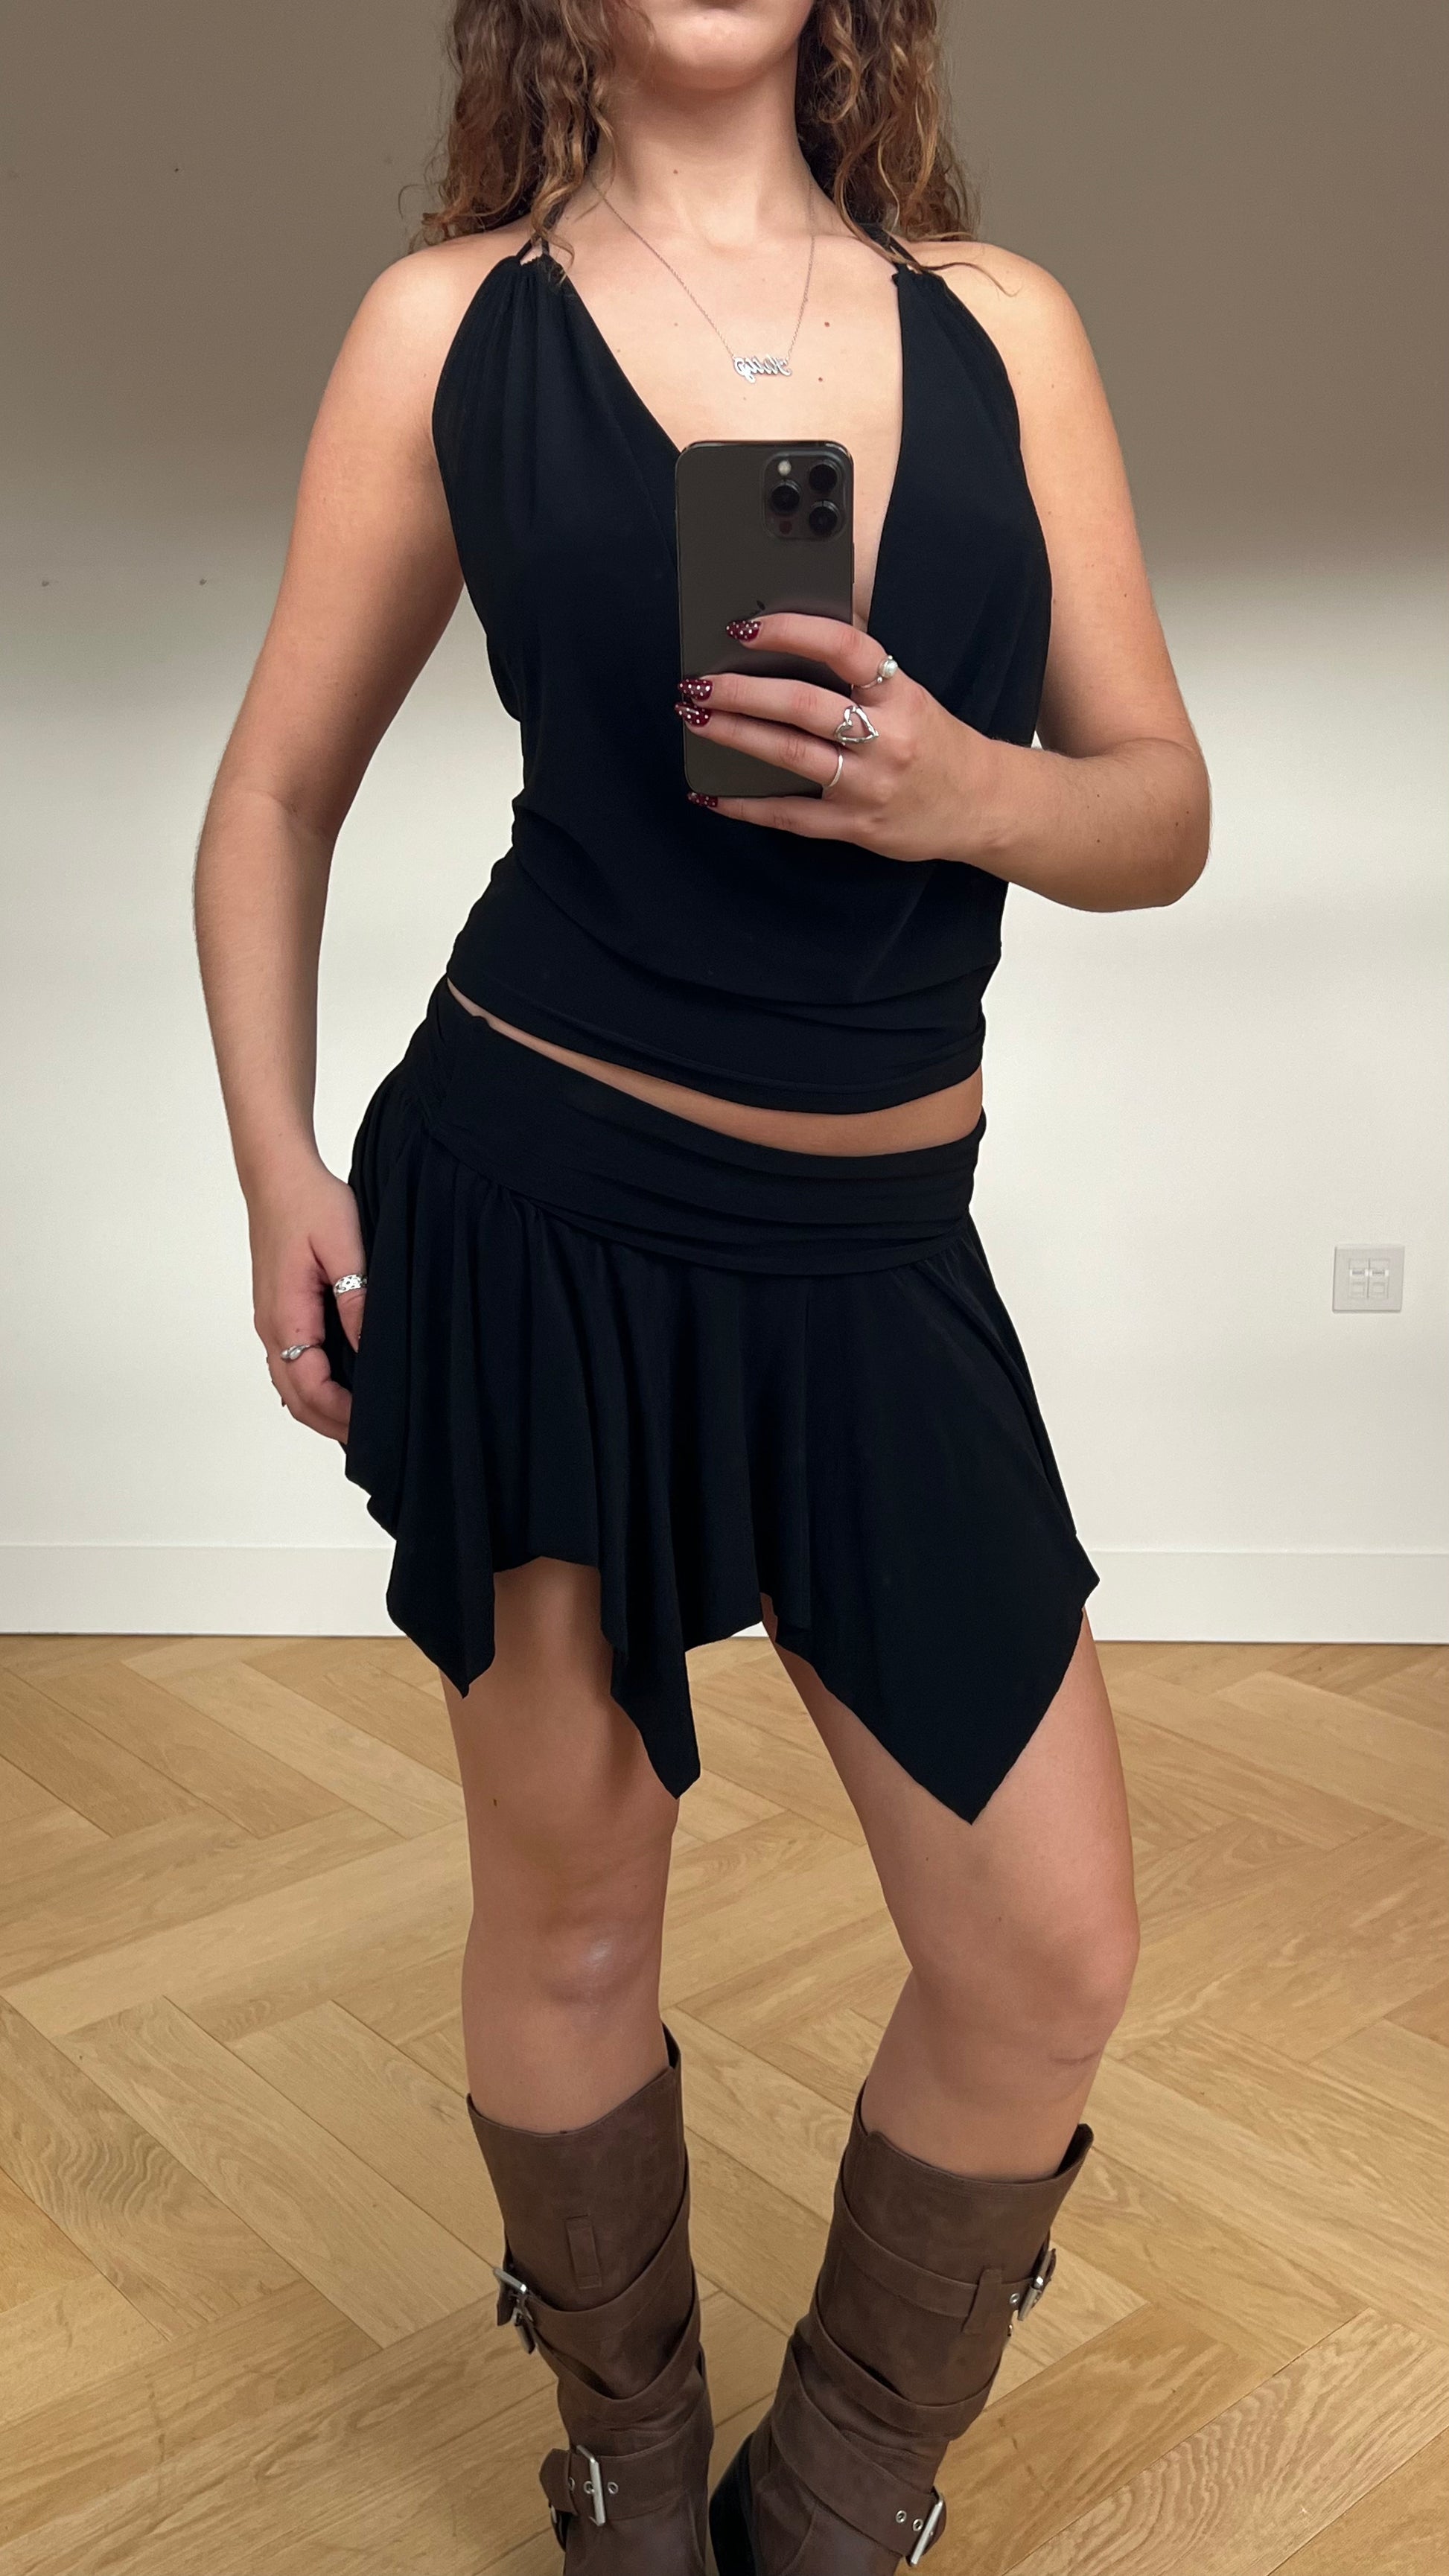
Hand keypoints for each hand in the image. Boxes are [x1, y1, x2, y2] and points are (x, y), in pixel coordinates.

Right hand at [249, 1161, 365, 1443]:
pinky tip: (344, 1391)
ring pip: (291, 1386)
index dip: (344, 1413)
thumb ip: (356, 1298)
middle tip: (377, 1442)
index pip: (310, 1387)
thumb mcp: (345, 1245)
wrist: (277, 1176)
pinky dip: (314, 1389)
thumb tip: (369, 1349)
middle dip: (334, 1424)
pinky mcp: (278, 1313)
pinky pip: (291, 1365)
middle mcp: (271, 1327)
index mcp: (286, 1316)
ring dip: (323, 1410)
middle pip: (296, 1398)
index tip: (379, 1425)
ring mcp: (271, 1322)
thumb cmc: (310, 1203)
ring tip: (363, 1425)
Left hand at [676, 614, 1001, 864]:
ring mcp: (869, 786)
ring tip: (695, 718)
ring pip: (791, 756)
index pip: (845, 649)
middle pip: (804, 706)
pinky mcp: (855, 826)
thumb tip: (796, 630)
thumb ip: (862, 670)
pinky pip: (790, 816)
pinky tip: (709, 793)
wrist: (981, 807)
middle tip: (697, 681)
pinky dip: (745, 806)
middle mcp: (886, 739)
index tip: (744, 626)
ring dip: (735, 735)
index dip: (793, 631)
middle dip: (742, 691)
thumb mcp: (911, 695)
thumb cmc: (935, 743)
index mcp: (901, 695)